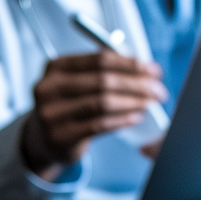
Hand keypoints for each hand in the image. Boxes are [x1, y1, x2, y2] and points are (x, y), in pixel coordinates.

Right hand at [22, 51, 165, 180]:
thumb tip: (145, 70)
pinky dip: (123, 119)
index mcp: (56, 67)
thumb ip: (105, 72)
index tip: (152, 70)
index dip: (131, 64)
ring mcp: (52, 113)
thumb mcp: (78, 83)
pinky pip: (100, 124)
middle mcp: (49, 87)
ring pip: (103, 103)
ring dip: (133, 102)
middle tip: (157, 90)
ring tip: (149, 103)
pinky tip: (136, 117)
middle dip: (137, 84)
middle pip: (104, 80)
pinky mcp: (60, 135)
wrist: (43, 139)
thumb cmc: (68, 106)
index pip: (101, 59)